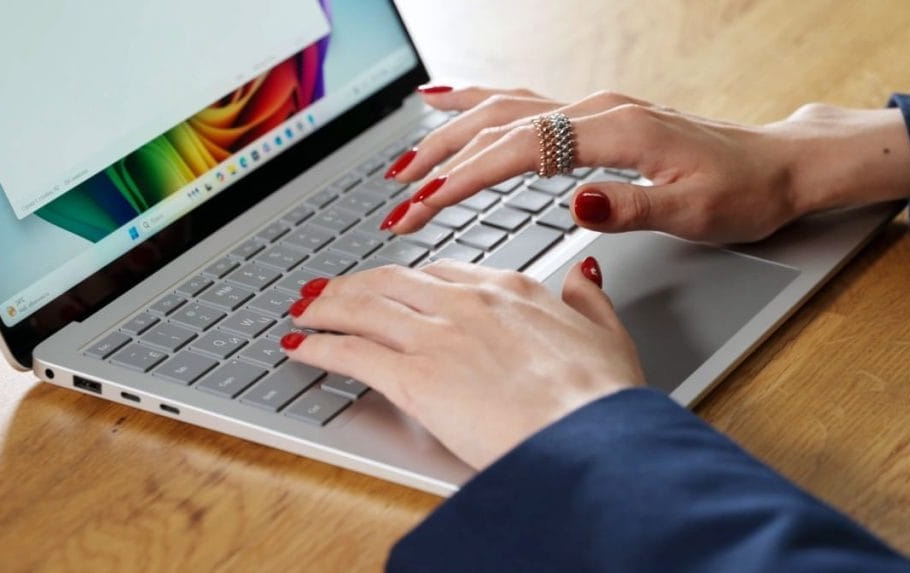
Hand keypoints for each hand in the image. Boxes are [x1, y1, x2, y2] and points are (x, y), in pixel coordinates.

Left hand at [282, 259, 644, 469]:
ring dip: (325, 308)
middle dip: (352, 286)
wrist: (590, 434)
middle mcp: (466, 303)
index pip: (441, 274)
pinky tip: (301, 348)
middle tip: (329, 292)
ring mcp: (436, 336)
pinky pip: (351, 352)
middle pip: (390, 282)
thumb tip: (583, 275)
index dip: (406, 281)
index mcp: (508, 291)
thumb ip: (588, 300)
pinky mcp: (413, 377)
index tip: (391, 286)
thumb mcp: (607, 335)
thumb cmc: (602, 398)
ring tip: (303, 312)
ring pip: (363, 308)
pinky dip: (319, 347)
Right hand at [382, 86, 909, 242]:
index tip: (424, 206)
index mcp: (617, 132)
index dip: (467, 178)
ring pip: (503, 107)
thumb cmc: (740, 192)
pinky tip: (447, 103)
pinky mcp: (593, 118)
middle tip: (397, 196)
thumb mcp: (695, 212)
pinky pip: (522, 102)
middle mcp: (597, 110)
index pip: (520, 151)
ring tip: (404, 162)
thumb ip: (633, 206)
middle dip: (440, 159)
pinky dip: (477, 103)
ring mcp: (593, 109)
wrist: (775, 167)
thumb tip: (575, 198)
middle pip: (499, 122)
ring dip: (449, 132)